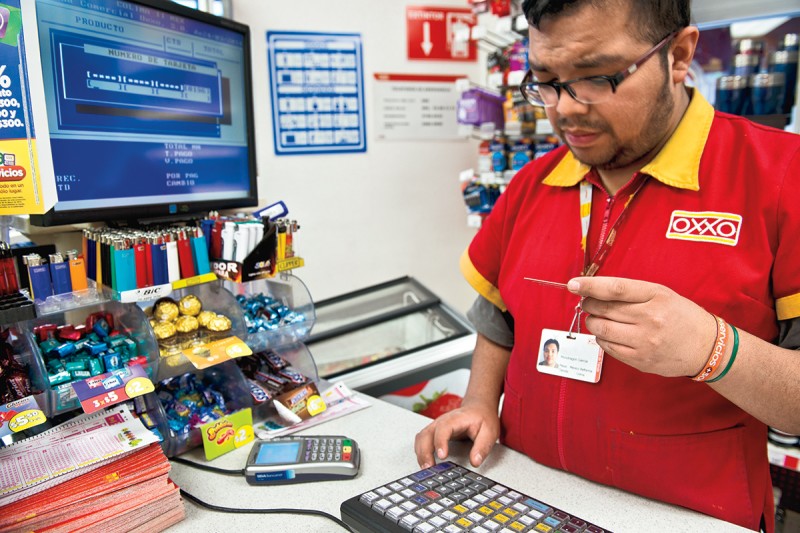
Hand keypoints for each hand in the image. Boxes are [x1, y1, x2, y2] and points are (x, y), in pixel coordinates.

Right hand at [414, 400, 499, 468]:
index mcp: (456, 419)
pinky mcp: (434, 431)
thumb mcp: (489, 432)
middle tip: (430, 467)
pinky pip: (422, 440)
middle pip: (427, 433)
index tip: (442, 456)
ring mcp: (436, 425)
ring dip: (421, 453)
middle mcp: (442, 421)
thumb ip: (482, 447)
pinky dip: (420, 451)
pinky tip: (425, 462)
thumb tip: (475, 462)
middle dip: (425, 451)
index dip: (440, 442)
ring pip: (421, 437)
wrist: (478, 408)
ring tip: (426, 468)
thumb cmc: (483, 418)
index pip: (443, 428)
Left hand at [567, 276, 716, 376]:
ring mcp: (645, 342)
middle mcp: (650, 318)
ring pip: (601, 329)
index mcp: (656, 296)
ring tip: (598, 319)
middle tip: (588, 303)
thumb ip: (629, 292)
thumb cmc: (680, 315)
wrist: (706, 347)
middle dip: (589, 305)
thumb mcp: (661, 294)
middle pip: (603, 309)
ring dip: (592, 322)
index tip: (573, 284)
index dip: (590, 286)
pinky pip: (608, 347)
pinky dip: (601, 338)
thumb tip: (593, 291)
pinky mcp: (640, 360)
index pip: (615, 288)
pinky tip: (609, 333)